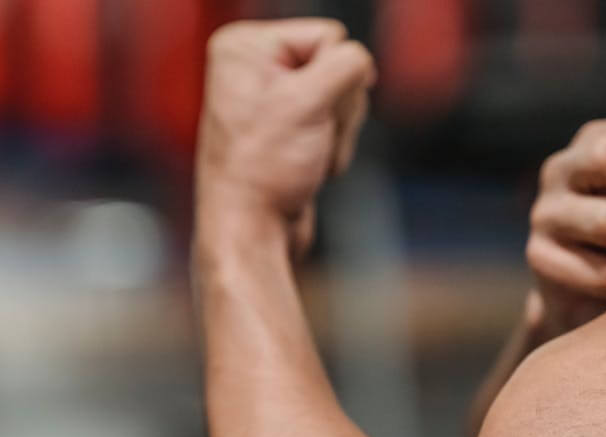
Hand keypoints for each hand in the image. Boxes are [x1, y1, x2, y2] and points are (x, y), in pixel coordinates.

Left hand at [196, 19, 375, 257]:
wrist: (252, 231)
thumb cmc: (264, 171)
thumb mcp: (311, 102)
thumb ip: (347, 65)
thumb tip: (361, 63)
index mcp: (243, 46)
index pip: (328, 36)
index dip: (333, 78)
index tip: (305, 115)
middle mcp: (251, 66)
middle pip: (337, 64)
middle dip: (338, 107)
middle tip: (309, 138)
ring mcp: (270, 97)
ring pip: (342, 95)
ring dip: (339, 131)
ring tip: (310, 155)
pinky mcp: (287, 127)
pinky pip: (334, 120)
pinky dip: (333, 145)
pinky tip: (313, 165)